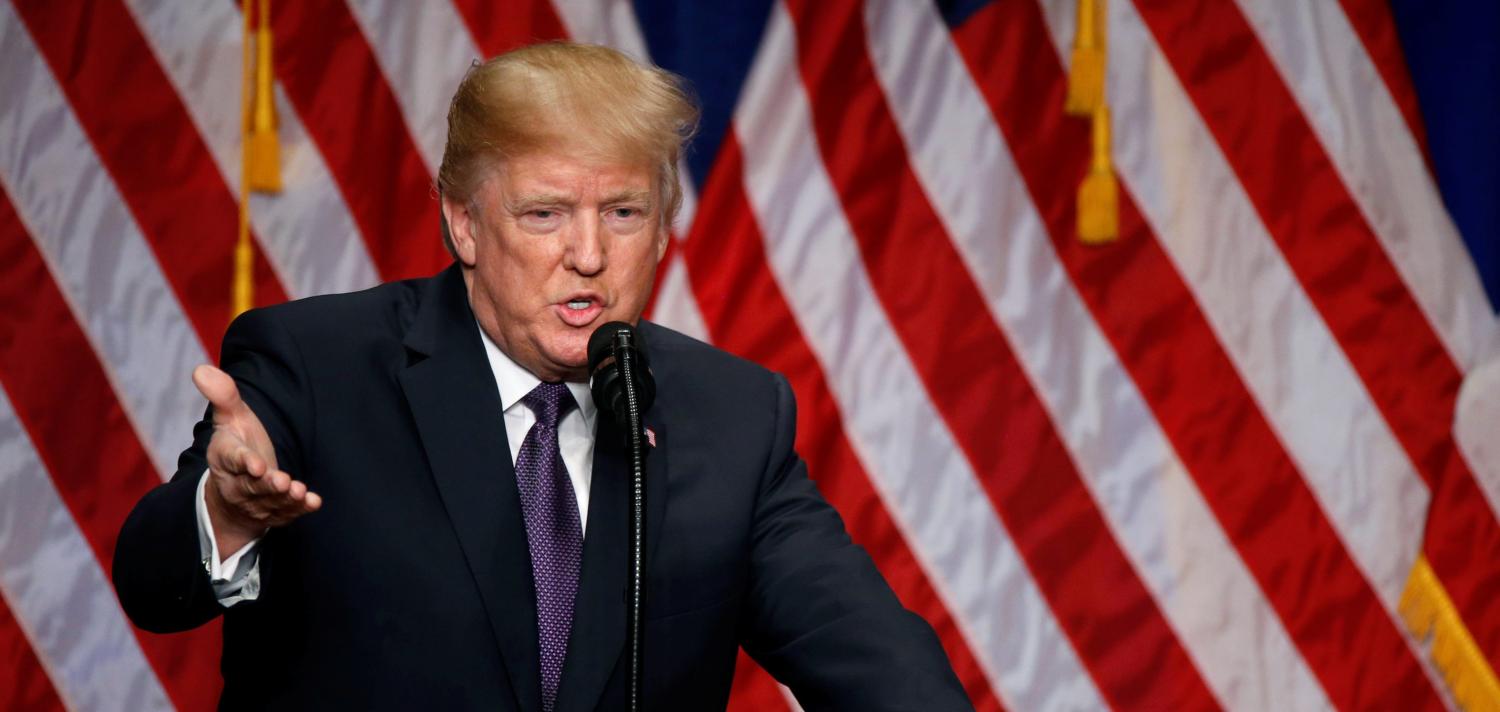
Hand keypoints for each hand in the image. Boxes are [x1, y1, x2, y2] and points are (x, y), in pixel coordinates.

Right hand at [193, 365, 320, 558]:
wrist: (238, 485)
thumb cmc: (237, 444)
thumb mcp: (230, 418)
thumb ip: (223, 396)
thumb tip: (202, 369)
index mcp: (225, 458)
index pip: (232, 459)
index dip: (244, 462)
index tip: (255, 464)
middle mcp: (238, 483)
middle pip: (252, 486)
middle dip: (266, 485)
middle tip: (281, 481)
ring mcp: (257, 501)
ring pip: (270, 502)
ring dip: (285, 498)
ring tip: (297, 491)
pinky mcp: (275, 512)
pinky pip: (287, 513)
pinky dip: (300, 509)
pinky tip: (313, 502)